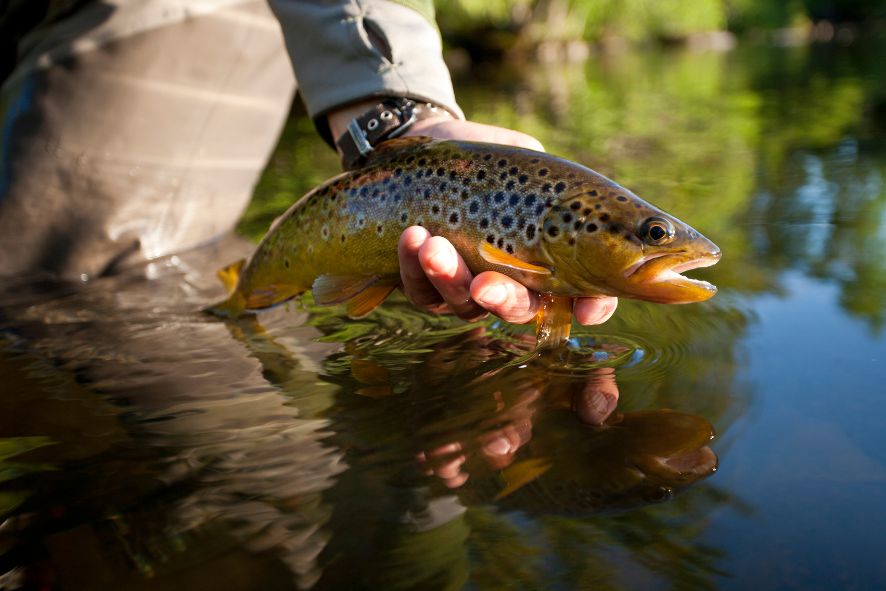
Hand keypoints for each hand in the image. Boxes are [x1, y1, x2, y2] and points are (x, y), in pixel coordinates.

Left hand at [328, 103, 618, 325]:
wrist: (436, 143)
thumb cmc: (493, 158)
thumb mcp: (527, 160)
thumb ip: (548, 179)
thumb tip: (565, 192)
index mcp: (551, 259)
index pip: (583, 297)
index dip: (591, 307)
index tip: (585, 309)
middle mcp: (514, 284)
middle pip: (517, 309)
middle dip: (502, 300)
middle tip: (484, 285)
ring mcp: (469, 290)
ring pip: (464, 305)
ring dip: (449, 279)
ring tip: (432, 246)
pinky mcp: (428, 286)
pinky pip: (422, 292)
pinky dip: (415, 268)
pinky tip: (413, 238)